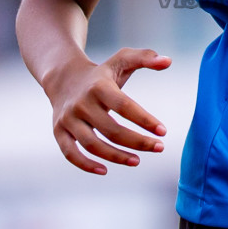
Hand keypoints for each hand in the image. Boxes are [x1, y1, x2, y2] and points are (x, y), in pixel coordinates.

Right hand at [44, 47, 170, 174]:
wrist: (63, 77)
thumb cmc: (101, 73)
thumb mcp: (121, 59)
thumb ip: (145, 57)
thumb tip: (169, 61)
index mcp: (99, 86)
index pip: (124, 106)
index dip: (144, 120)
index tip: (163, 131)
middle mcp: (81, 103)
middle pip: (111, 130)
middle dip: (137, 142)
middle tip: (159, 148)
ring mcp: (68, 119)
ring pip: (92, 145)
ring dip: (116, 157)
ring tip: (137, 161)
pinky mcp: (58, 131)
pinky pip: (70, 153)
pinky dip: (85, 165)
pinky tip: (105, 170)